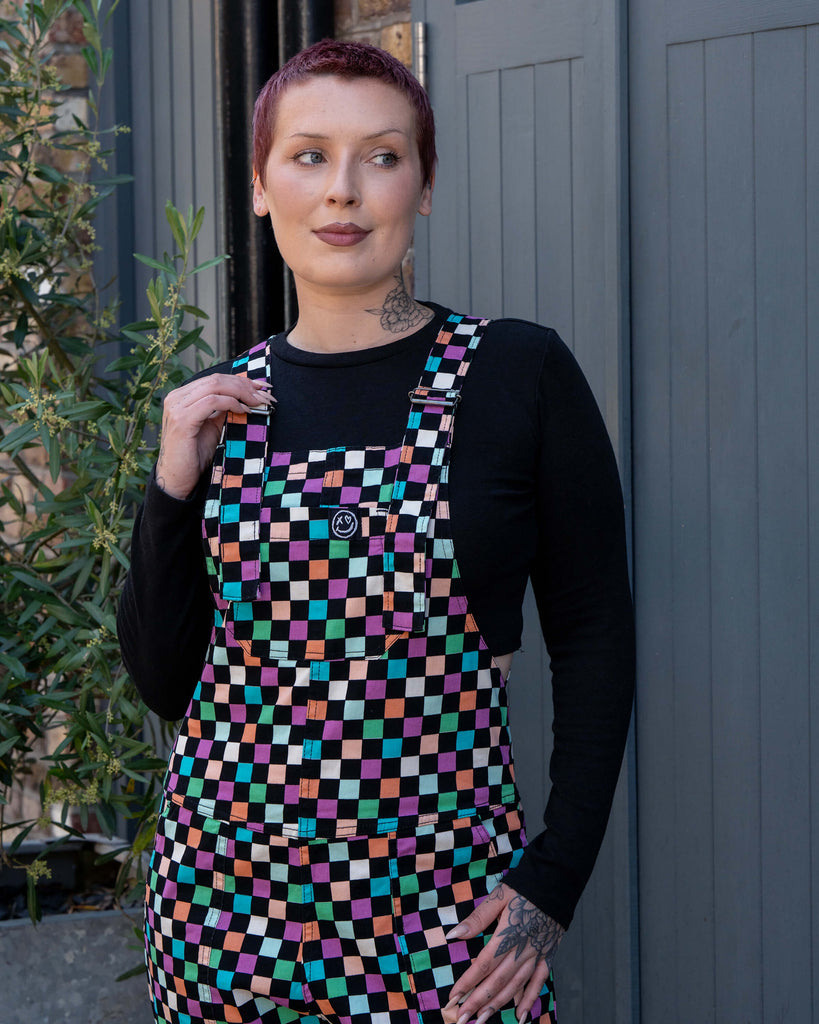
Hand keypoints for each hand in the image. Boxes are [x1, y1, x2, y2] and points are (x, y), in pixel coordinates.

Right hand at [156, 374, 273, 498]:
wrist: (178, 478)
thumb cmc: (195, 454)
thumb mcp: (212, 426)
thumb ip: (223, 410)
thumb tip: (244, 397)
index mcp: (182, 396)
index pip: (214, 379)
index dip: (240, 380)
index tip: (260, 387)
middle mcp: (176, 397)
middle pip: (216, 379)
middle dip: (244, 385)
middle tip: (264, 393)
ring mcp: (177, 407)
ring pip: (215, 386)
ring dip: (241, 392)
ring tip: (257, 402)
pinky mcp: (182, 420)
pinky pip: (212, 402)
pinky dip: (231, 403)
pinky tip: (243, 410)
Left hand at [443, 883, 563, 1023]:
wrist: (556, 883)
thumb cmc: (524, 888)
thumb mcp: (498, 897)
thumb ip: (477, 918)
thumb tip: (454, 934)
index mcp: (508, 935)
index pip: (484, 965)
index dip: (468, 982)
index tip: (454, 997)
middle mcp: (522, 949)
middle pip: (498, 981)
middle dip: (478, 1002)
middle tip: (463, 1019)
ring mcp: (536, 955)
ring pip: (515, 985)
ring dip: (498, 1005)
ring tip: (482, 1020)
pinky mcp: (547, 955)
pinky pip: (539, 982)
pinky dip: (529, 999)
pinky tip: (521, 1014)